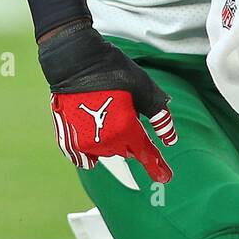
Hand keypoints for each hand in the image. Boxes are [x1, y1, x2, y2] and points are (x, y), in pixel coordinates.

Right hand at [39, 24, 176, 181]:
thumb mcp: (144, 88)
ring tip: (105, 111)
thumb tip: (170, 139)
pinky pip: (86, 157)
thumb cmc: (112, 70)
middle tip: (124, 110)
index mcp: (125, 128)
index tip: (166, 178)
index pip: (146, 153)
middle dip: (130, 137)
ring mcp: (84, 143)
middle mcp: (105, 141)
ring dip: (112, 139)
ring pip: (108, 151)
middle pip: (127, 150)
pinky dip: (93, 148)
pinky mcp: (68, 141)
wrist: (75, 61)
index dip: (157, 167)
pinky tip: (92, 129)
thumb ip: (159, 116)